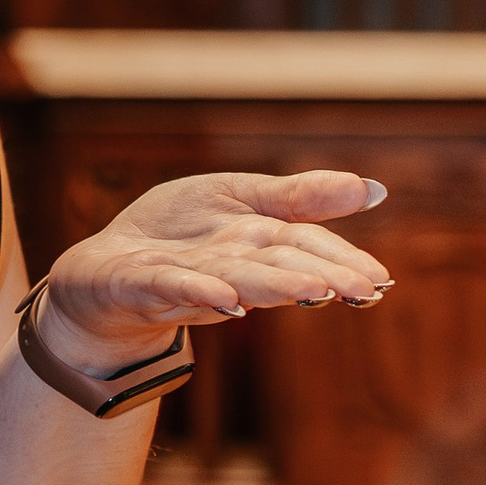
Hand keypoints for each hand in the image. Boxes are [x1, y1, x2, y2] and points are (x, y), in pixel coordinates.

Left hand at [36, 171, 390, 368]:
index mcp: (256, 244)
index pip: (306, 247)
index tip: (380, 280)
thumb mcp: (241, 200)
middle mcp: (228, 266)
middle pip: (277, 267)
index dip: (342, 262)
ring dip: (273, 286)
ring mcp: (184, 278)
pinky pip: (169, 287)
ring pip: (234, 281)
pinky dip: (196, 290)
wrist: (105, 271)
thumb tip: (374, 190)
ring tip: (312, 291)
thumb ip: (300, 198)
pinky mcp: (140, 283)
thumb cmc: (179, 236)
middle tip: (361, 290)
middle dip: (318, 277)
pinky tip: (223, 295)